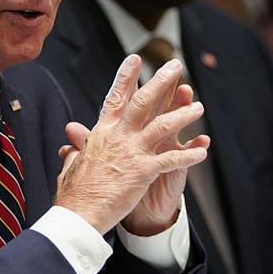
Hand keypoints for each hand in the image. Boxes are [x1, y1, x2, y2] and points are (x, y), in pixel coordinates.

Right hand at [54, 54, 209, 234]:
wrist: (78, 215)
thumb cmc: (74, 193)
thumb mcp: (71, 163)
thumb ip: (75, 147)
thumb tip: (69, 139)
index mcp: (102, 133)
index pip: (115, 98)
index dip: (126, 77)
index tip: (135, 58)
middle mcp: (118, 137)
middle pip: (143, 102)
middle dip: (161, 81)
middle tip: (175, 65)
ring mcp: (132, 153)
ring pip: (163, 126)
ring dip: (183, 115)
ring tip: (199, 106)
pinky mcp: (143, 172)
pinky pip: (171, 160)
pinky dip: (188, 155)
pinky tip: (203, 151)